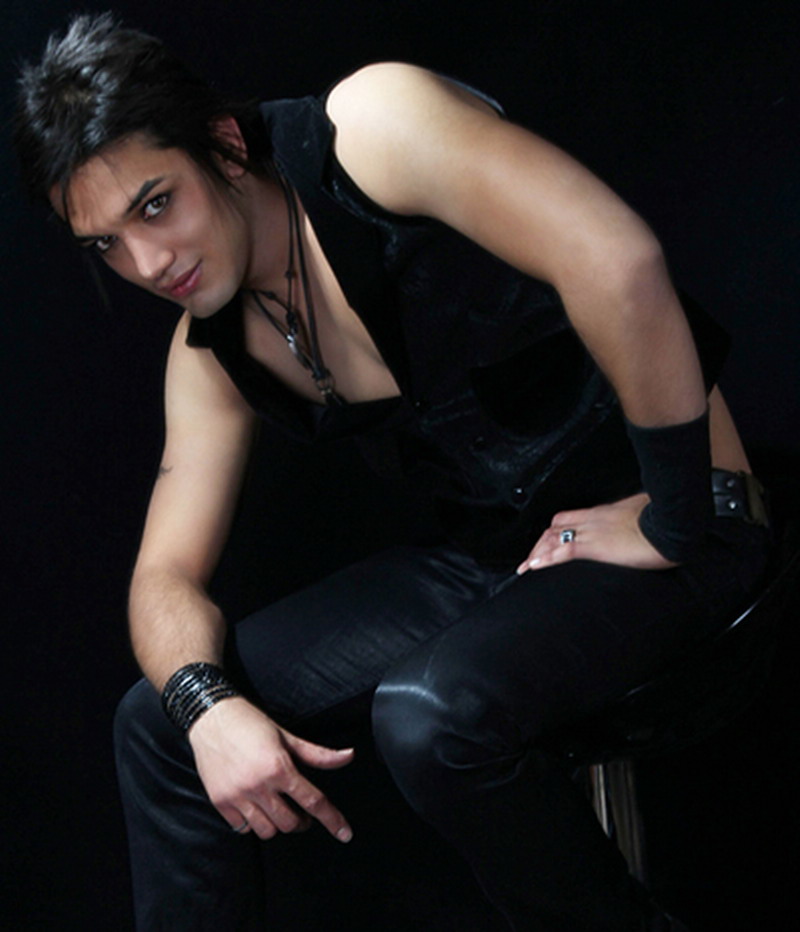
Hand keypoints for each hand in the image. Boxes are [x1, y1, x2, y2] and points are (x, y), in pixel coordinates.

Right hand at [187, 696, 354, 841]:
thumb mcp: (288, 737)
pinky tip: (256, 807)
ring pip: (267, 830)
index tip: (345, 834)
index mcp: (279, 767)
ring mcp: (237, 796)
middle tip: (302, 812)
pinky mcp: (220, 802)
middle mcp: (258, 785)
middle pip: (290, 823)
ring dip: (277, 824)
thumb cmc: (251, 724)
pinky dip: (253, 823)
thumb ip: (319, 755)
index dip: (332, 820)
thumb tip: (348, 756)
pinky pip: (242, 828)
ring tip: (278, 809)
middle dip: (301, 821)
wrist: (212, 719)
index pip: (313, 801)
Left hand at [516, 492, 677, 573]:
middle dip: (541, 542)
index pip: (569, 518)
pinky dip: (546, 558)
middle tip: (532, 557)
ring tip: (526, 566)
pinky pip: (563, 551)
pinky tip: (535, 566)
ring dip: (537, 552)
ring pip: (554, 538)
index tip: (546, 540)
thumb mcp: (646, 512)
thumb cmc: (666, 519)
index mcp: (604, 512)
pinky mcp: (596, 547)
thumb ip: (636, 517)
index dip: (554, 529)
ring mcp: (593, 532)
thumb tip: (642, 520)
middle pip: (556, 526)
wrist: (673, 523)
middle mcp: (593, 520)